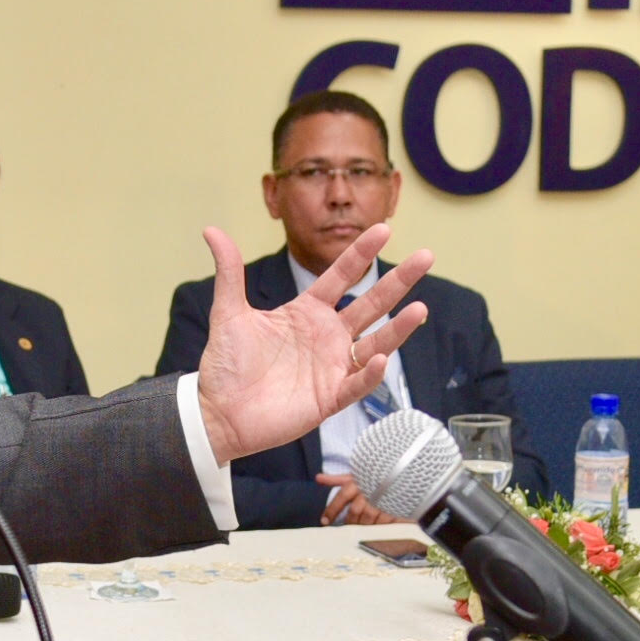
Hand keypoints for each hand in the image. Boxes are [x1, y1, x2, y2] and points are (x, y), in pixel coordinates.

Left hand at [192, 222, 431, 462]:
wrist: (218, 412)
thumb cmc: (225, 364)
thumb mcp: (228, 313)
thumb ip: (229, 272)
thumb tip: (212, 230)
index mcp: (307, 312)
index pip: (341, 276)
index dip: (361, 253)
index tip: (384, 228)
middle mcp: (327, 336)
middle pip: (371, 304)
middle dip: (398, 281)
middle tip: (426, 256)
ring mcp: (332, 367)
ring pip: (376, 343)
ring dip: (399, 328)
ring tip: (421, 308)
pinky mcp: (329, 398)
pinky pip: (357, 384)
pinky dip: (371, 373)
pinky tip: (383, 358)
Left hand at [316, 470, 392, 527]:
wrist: (399, 472)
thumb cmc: (373, 476)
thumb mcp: (355, 475)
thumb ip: (336, 479)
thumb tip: (318, 478)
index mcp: (357, 483)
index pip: (341, 498)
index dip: (331, 510)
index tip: (324, 521)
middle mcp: (368, 492)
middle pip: (354, 512)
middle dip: (349, 521)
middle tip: (347, 527)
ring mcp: (381, 501)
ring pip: (367, 519)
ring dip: (363, 525)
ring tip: (362, 526)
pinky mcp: (393, 509)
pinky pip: (382, 522)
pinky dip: (377, 526)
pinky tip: (376, 526)